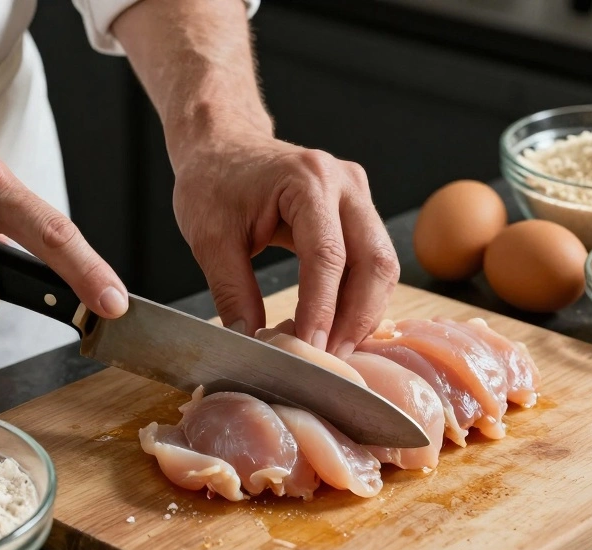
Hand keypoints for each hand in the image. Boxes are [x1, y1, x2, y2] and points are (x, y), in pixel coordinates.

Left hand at [172, 128, 399, 357]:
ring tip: (334, 350)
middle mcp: (344, 183)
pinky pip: (371, 260)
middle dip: (357, 317)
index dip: (322, 308)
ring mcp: (357, 195)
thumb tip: (252, 343)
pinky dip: (359, 297)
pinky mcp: (358, 210)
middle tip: (332, 360)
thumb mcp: (210, 238)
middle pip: (374, 261)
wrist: (223, 145)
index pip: (327, 255)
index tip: (311, 349)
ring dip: (363, 312)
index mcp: (307, 180)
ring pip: (381, 264)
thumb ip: (231, 291)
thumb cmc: (213, 181)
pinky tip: (337, 326)